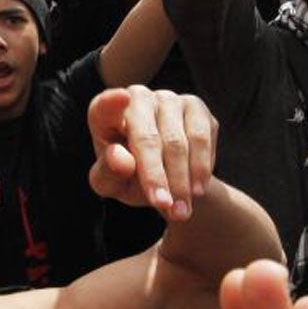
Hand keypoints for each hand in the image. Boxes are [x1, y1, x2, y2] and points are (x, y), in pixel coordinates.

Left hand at [87, 85, 217, 219]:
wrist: (165, 177)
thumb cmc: (127, 177)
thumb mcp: (111, 184)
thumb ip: (108, 174)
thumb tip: (120, 158)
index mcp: (104, 113)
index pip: (104, 107)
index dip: (111, 102)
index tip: (121, 98)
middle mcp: (136, 97)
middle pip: (148, 137)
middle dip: (157, 176)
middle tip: (164, 206)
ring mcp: (168, 98)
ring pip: (179, 141)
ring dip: (182, 181)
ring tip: (181, 211)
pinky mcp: (196, 106)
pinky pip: (203, 138)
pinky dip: (200, 169)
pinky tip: (196, 190)